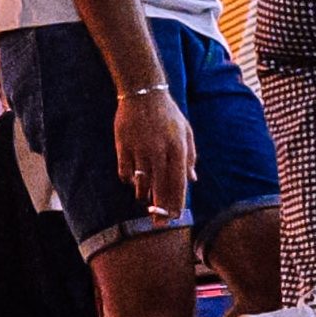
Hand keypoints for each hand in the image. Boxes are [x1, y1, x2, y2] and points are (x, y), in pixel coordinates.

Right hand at [114, 84, 194, 214]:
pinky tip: (132, 180)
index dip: (176, 204)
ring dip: (143, 195)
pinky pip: (125, 173)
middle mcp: (159, 151)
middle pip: (159, 188)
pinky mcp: (123, 147)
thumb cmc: (168, 114)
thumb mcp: (186, 132)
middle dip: (159, 209)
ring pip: (140, 183)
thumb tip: (192, 180)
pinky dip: (128, 180)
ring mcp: (139, 150)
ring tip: (145, 198)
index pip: (178, 184)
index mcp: (177, 148)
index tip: (175, 218)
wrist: (143, 93)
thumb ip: (190, 157)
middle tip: (158, 223)